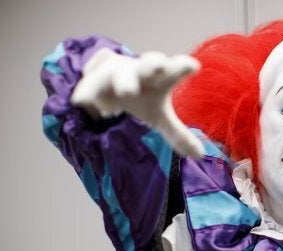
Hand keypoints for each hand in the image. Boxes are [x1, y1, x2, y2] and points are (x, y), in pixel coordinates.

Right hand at [71, 48, 203, 157]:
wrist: (115, 85)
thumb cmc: (144, 98)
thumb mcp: (159, 117)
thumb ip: (177, 134)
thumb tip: (200, 155)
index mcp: (162, 79)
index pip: (175, 70)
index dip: (182, 67)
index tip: (194, 66)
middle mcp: (142, 70)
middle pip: (148, 64)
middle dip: (150, 65)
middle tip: (156, 68)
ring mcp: (119, 66)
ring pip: (115, 72)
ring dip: (111, 82)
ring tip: (99, 98)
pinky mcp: (98, 67)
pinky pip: (91, 75)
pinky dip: (88, 90)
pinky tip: (83, 102)